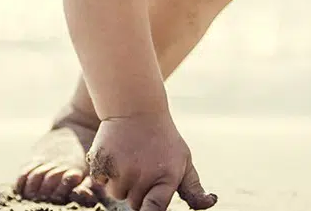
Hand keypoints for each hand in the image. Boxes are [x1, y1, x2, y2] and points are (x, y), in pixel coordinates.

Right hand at [86, 112, 216, 210]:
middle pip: (135, 203)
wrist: (136, 109)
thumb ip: (193, 187)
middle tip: (143, 170)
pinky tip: (116, 155)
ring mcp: (120, 169)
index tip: (148, 210)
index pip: (155, 208)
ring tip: (130, 161)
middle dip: (139, 193)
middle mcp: (142, 175)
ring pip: (117, 194)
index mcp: (165, 177)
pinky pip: (101, 181)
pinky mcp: (101, 162)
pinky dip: (106, 173)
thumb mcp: (183, 159)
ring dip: (122, 184)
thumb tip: (210, 204)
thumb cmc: (164, 139)